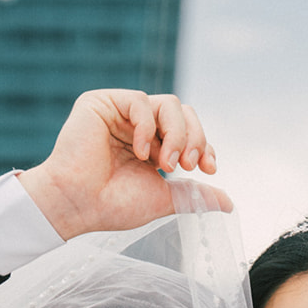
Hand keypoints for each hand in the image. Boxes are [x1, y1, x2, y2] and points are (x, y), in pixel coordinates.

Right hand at [18, 89, 227, 240]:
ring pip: (167, 104)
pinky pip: (139, 101)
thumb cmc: (113, 206)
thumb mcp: (164, 200)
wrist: (78, 205)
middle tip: (185, 166)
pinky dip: (146, 127)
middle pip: (183, 113)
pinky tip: (140, 152)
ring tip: (164, 163)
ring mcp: (121, 114)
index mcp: (152, 147)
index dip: (204, 146)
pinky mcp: (102, 103)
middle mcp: (138, 127)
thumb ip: (195, 196)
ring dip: (175, 134)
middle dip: (193, 139)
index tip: (208, 170)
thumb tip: (229, 203)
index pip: (189, 133)